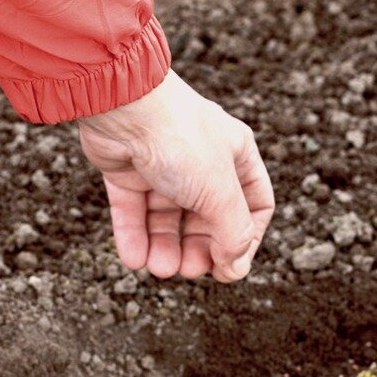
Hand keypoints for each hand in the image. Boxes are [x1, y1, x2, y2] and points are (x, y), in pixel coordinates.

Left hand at [77, 70, 274, 281]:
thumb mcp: (219, 192)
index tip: (230, 267)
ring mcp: (162, 164)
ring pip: (168, 218)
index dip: (245, 240)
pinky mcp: (127, 170)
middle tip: (188, 270)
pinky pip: (134, 211)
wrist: (123, 106)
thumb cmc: (180, 140)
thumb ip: (232, 234)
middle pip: (207, 218)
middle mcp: (201, 159)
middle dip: (199, 249)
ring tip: (158, 269)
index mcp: (236, 155)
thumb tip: (236, 270)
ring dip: (165, 248)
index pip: (253, 205)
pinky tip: (135, 260)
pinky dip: (135, 237)